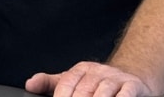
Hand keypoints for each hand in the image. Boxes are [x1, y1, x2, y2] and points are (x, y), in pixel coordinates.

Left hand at [26, 62, 153, 96]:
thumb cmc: (97, 83)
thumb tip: (30, 84)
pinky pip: (126, 93)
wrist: (132, 76)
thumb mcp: (74, 79)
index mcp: (81, 70)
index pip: (66, 83)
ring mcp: (116, 79)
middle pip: (84, 91)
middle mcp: (98, 72)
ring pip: (103, 93)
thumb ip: (51, 83)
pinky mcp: (133, 86)